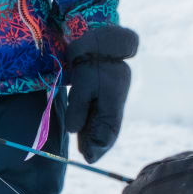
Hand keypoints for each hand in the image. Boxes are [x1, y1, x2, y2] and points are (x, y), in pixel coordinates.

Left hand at [65, 25, 138, 162]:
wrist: (98, 34)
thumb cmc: (87, 56)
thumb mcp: (82, 84)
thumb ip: (79, 108)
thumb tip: (75, 130)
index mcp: (114, 99)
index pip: (108, 131)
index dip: (99, 147)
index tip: (88, 159)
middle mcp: (117, 99)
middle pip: (108, 129)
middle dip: (97, 144)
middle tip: (86, 156)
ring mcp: (114, 94)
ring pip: (106, 121)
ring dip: (96, 134)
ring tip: (86, 147)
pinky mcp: (109, 90)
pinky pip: (104, 112)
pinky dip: (96, 122)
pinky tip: (88, 129)